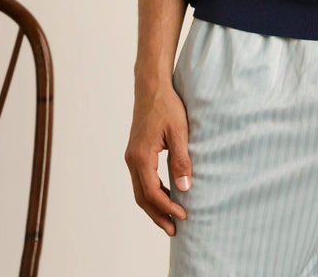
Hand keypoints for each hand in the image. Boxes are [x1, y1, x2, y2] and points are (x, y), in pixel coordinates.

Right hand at [125, 83, 190, 234]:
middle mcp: (132, 159)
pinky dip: (152, 192)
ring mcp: (132, 156)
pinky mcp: (135, 152)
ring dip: (154, 206)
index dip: (168, 206)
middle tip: (174, 230)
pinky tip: (166, 195)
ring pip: (140, 190)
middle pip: (142, 197)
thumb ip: (181, 159)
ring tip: (170, 219)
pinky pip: (141, 180)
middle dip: (158, 215)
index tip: (184, 215)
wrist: (151, 86)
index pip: (153, 192)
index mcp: (141, 156)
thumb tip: (185, 187)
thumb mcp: (179, 131)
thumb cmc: (166, 105)